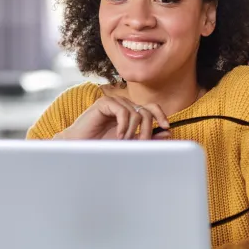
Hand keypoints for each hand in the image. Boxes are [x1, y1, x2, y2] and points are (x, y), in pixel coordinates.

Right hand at [55, 96, 169, 139]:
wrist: (80, 146)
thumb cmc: (102, 145)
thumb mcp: (129, 143)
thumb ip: (146, 138)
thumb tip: (167, 132)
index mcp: (131, 113)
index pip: (151, 107)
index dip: (160, 115)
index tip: (166, 127)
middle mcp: (124, 105)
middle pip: (146, 111)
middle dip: (147, 129)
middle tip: (141, 143)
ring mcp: (114, 103)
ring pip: (136, 112)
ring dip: (133, 131)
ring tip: (124, 141)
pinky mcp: (104, 103)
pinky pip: (122, 111)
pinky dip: (124, 125)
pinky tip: (118, 135)